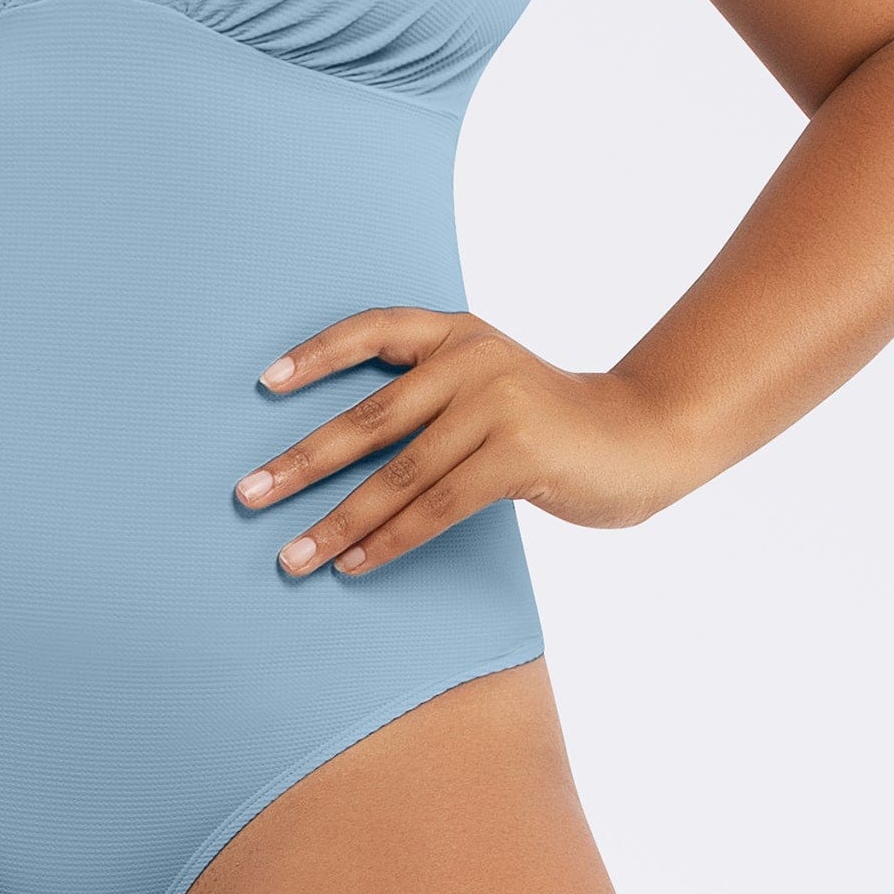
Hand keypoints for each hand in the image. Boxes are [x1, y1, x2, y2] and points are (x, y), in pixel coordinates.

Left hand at [233, 308, 704, 577]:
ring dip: (338, 521)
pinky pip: (437, 505)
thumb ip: (430, 396)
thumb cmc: (552, 422)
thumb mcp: (490, 384)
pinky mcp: (518, 453)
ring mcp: (497, 404)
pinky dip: (390, 540)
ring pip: (398, 473)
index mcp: (457, 333)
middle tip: (248, 496)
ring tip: (293, 556)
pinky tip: (354, 564)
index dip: (316, 354)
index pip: (372, 329)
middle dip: (300, 462)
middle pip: (368, 417)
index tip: (264, 385)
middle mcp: (471, 359)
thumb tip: (335, 451)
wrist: (646, 437)